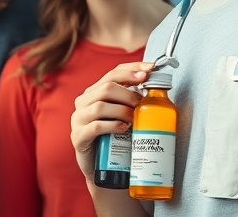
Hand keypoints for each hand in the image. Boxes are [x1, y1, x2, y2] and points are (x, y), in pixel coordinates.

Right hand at [71, 61, 152, 179]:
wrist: (102, 168)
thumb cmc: (115, 138)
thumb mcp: (123, 115)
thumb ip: (132, 101)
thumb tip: (158, 88)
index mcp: (94, 93)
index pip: (112, 74)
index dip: (131, 70)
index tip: (149, 70)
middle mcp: (83, 102)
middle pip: (106, 88)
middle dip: (129, 93)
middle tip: (142, 104)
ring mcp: (78, 119)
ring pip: (100, 106)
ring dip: (123, 111)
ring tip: (134, 119)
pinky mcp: (78, 136)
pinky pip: (95, 127)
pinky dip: (112, 126)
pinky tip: (124, 129)